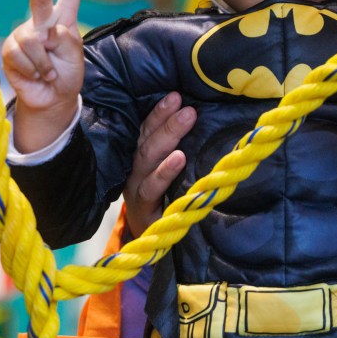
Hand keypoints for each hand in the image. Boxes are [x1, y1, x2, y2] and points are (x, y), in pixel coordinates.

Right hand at [2, 0, 87, 151]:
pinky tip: (36, 75)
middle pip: (40, 3)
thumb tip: (45, 32)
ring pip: (33, 42)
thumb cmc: (66, 75)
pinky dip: (33, 69)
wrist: (50, 99)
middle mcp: (42, 23)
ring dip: (44, 62)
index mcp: (64, 20)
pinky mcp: (10, 49)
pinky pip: (20, 55)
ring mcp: (24, 35)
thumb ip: (65, 40)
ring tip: (49, 72)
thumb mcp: (75, 57)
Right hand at [124, 92, 196, 238]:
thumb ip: (176, 150)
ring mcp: (137, 188)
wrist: (150, 241)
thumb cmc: (162, 200)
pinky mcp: (144, 208)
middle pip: (147, 140)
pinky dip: (165, 172)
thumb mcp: (166, 173)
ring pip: (148, 158)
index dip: (159, 112)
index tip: (176, 95)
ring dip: (168, 136)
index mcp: (140, 158)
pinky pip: (152, 187)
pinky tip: (179, 158)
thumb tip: (201, 121)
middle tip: (187, 105)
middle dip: (166, 120)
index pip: (146, 129)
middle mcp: (135, 169)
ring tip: (187, 118)